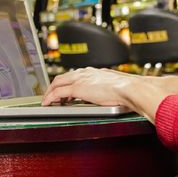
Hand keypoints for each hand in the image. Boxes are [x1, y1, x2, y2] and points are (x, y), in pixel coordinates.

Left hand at [42, 67, 170, 123]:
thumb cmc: (129, 89)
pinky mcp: (77, 88)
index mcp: (96, 72)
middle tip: (52, 94)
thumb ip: (112, 90)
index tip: (66, 90)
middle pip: (63, 77)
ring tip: (47, 100)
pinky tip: (47, 103)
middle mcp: (87, 73)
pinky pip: (57, 92)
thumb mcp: (118, 87)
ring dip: (50, 91)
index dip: (69, 81)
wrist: (130, 88)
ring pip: (58, 82)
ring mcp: (81, 79)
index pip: (77, 74)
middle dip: (55, 85)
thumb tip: (116, 97)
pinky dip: (50, 97)